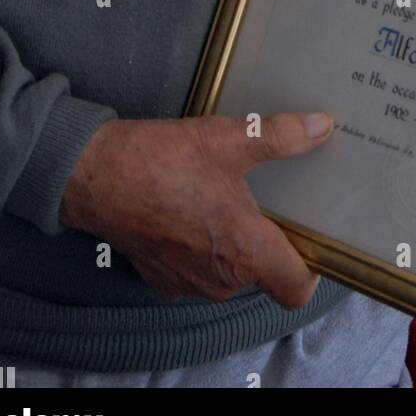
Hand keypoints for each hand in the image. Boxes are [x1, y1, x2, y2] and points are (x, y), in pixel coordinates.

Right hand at [60, 112, 333, 305]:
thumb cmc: (163, 160)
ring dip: (233, 244)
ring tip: (229, 199)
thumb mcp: (229, 139)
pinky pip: (198, 271)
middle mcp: (220, 280)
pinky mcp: (161, 279)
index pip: (297, 288)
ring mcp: (188, 284)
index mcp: (245, 252)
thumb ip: (281, 136)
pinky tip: (194, 210)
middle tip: (271, 200)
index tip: (312, 238)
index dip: (311, 269)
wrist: (93, 176)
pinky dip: (202, 248)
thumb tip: (321, 126)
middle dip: (270, 241)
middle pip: (265, 274)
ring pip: (230, 273)